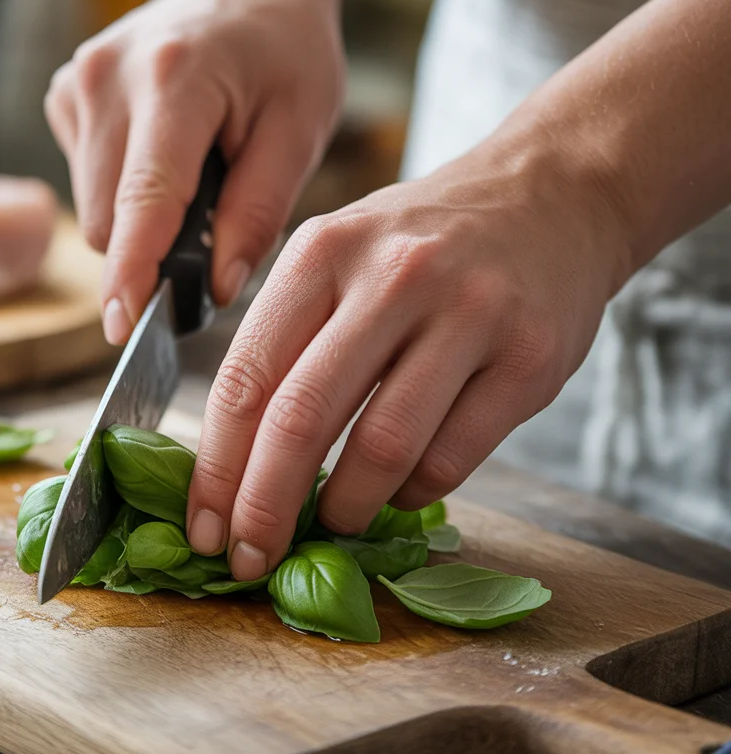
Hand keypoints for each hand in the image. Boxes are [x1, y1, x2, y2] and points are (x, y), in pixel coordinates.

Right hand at [45, 0, 344, 343]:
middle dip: (155, 249)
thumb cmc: (286, 49)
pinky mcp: (65, 93)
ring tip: (196, 173)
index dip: (134, 272)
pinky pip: (87, 183)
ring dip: (142, 220)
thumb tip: (218, 289)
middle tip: (215, 224)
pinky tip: (165, 153)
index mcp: (174, 79)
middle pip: (109, 219)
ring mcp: (77, 82)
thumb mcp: (300, 129)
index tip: (122, 328)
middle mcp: (107, 77)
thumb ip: (258, 213)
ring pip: (93, 209)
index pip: (144, 199)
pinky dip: (126, 192)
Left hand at [185, 137, 632, 578]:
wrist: (551, 195)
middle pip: (301, 418)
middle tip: (251, 558)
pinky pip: (451, 459)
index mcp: (322, 252)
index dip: (215, 468)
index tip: (203, 526)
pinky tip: (398, 488)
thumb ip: (287, 339)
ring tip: (332, 522)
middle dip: (264, 507)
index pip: (245, 377)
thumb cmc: (421, 242)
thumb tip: (234, 462)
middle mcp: (392, 276)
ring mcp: (468, 315)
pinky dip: (411, 493)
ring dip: (344, 508)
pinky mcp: (530, 359)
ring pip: (382, 448)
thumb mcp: (338, 256)